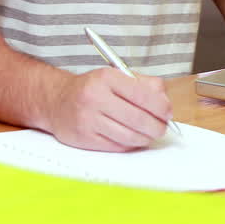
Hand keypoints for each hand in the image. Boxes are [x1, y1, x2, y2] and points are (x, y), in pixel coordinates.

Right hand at [44, 68, 171, 151]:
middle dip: (157, 127)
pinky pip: (117, 147)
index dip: (161, 107)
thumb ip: (143, 84)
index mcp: (106, 78)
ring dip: (145, 138)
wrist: (57, 101)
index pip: (143, 95)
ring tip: (148, 134)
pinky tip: (132, 138)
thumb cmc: (92, 89)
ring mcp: (88, 120)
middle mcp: (95, 98)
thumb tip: (164, 102)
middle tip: (162, 128)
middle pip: (138, 119)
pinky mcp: (84, 138)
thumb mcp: (115, 76)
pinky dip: (130, 145)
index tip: (168, 113)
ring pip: (129, 136)